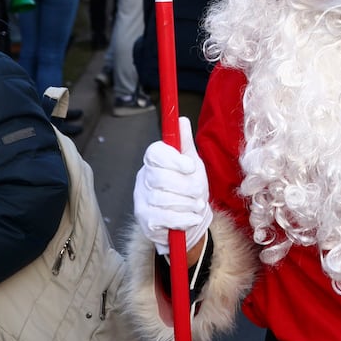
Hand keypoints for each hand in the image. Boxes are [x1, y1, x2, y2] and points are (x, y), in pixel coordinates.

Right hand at [133, 117, 211, 256]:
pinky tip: (192, 217)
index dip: (173, 159)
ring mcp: (142, 200)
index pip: (155, 153)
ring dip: (188, 203)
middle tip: (199, 191)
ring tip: (197, 204)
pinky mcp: (146, 220)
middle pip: (161, 178)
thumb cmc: (188, 187)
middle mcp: (143, 178)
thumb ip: (185, 144)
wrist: (188, 219)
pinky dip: (184, 219)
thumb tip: (181, 121)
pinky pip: (165, 218)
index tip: (191, 166)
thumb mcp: (191, 162)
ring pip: (164, 199)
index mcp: (153, 161)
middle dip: (187, 186)